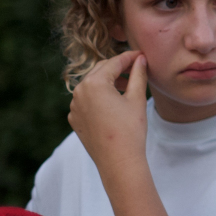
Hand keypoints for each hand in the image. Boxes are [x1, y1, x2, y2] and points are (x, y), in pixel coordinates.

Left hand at [68, 51, 149, 187]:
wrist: (118, 160)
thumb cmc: (130, 129)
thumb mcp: (137, 98)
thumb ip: (138, 74)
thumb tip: (140, 59)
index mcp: (94, 83)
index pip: (114, 62)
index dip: (129, 57)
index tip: (141, 55)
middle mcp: (79, 92)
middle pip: (100, 71)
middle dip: (117, 67)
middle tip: (136, 67)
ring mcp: (74, 106)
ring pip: (92, 86)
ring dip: (108, 82)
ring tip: (127, 86)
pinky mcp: (75, 118)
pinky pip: (86, 100)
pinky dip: (99, 96)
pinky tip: (114, 103)